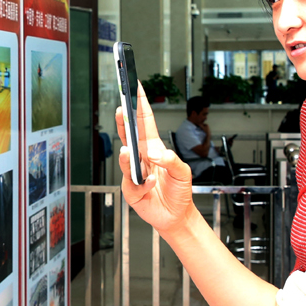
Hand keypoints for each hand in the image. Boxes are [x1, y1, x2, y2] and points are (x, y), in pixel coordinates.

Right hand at [117, 91, 197, 238]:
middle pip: (129, 136)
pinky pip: (132, 185)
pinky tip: (150, 183)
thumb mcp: (184, 172)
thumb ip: (172, 160)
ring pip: (126, 160)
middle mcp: (142, 158)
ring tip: (127, 151)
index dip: (140, 105)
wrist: (176, 216)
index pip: (145, 122)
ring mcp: (134, 174)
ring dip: (126, 155)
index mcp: (153, 148)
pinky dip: (141, 183)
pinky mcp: (131, 191)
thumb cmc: (179, 191)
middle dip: (124, 121)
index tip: (135, 88)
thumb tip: (155, 153)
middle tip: (122, 109)